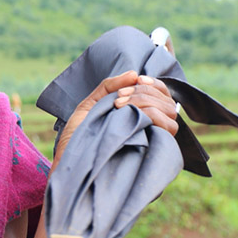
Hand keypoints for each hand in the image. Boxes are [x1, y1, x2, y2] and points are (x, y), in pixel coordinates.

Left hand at [54, 70, 178, 165]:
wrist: (68, 163)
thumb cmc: (77, 138)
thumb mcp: (89, 106)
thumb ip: (109, 87)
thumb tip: (134, 73)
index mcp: (139, 119)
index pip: (162, 96)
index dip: (154, 85)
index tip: (137, 79)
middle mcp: (151, 130)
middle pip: (168, 103)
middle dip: (143, 92)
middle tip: (118, 98)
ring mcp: (154, 142)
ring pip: (170, 114)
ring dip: (146, 102)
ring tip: (118, 105)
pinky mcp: (155, 153)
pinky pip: (167, 129)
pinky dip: (151, 114)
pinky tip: (127, 114)